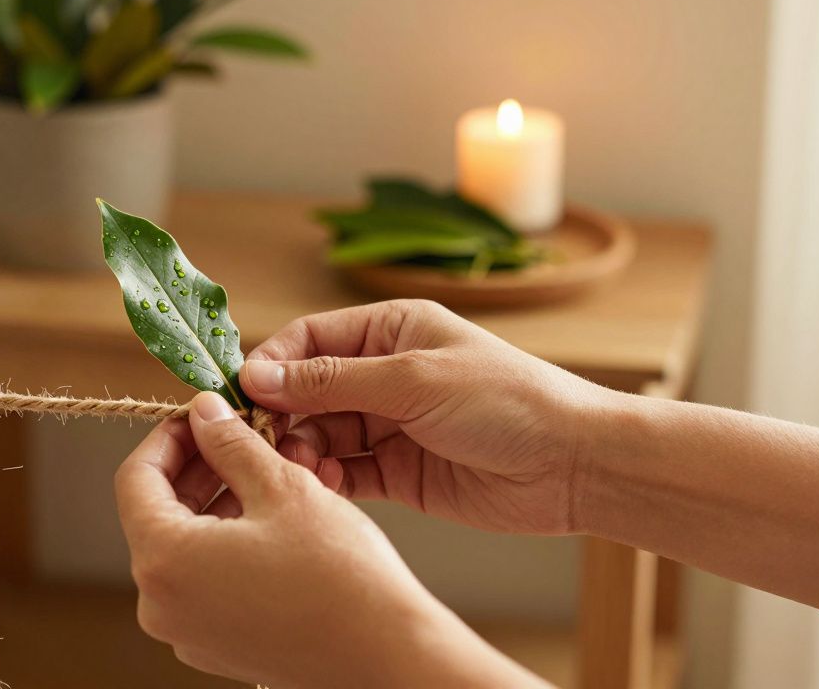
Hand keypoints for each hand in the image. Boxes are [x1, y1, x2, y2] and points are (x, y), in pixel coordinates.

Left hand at [115, 391, 538, 688]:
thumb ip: (230, 443)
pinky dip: (229, 542)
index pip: (135, 479)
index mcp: (164, 561)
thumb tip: (204, 412)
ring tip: (265, 469)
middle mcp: (161, 605)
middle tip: (238, 433)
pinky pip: (207, 580)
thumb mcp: (282, 487)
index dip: (168, 437)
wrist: (386, 654)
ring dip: (218, 501)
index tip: (201, 414)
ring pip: (187, 546)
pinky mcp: (217, 645)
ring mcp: (188, 631)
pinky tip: (271, 516)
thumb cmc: (339, 574)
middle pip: (159, 514)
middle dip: (198, 467)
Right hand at [240, 300, 612, 534]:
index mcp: (391, 330)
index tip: (245, 395)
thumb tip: (258, 376)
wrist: (574, 464)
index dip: (273, 365)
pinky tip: (325, 488)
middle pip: (306, 391)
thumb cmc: (508, 400)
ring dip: (302, 452)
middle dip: (282, 416)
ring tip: (303, 470)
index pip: (309, 340)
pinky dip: (327, 481)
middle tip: (268, 444)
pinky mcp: (398, 473)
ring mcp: (390, 425)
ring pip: (320, 435)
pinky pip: (345, 473)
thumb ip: (332, 381)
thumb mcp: (413, 380)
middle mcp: (384, 374)